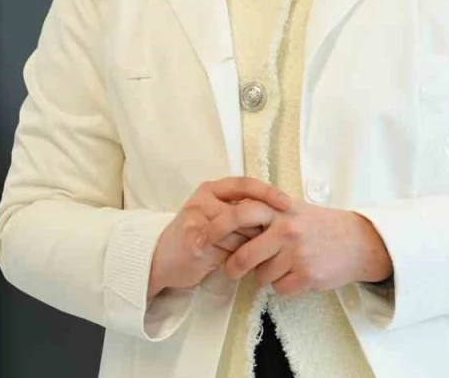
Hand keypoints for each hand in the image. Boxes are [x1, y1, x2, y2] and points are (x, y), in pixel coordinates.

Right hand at [148, 177, 291, 299]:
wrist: (161, 258)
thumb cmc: (197, 236)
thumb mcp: (215, 214)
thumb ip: (239, 209)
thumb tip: (277, 212)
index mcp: (210, 189)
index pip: (245, 184)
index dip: (268, 192)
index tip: (288, 204)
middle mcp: (202, 200)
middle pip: (247, 212)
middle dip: (259, 229)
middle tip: (266, 240)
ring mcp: (197, 221)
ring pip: (241, 234)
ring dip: (248, 248)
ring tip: (244, 255)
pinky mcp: (196, 244)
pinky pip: (230, 251)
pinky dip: (238, 260)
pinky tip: (234, 264)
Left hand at [202, 197, 392, 296]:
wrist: (357, 242)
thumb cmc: (321, 225)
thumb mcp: (293, 210)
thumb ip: (267, 212)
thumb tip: (230, 218)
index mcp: (280, 210)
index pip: (240, 214)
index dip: (218, 227)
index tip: (204, 239)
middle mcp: (287, 230)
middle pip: (245, 254)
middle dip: (233, 267)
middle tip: (230, 270)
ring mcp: (297, 253)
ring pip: (261, 276)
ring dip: (266, 276)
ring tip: (283, 265)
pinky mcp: (307, 275)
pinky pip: (279, 288)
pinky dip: (284, 286)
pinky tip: (296, 275)